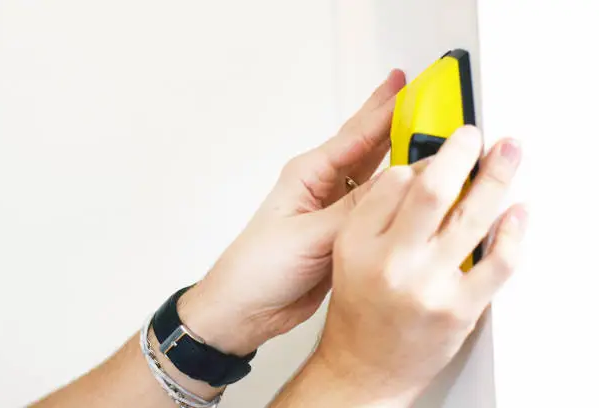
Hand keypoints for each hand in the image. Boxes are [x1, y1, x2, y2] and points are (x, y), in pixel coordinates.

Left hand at [177, 69, 409, 355]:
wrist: (248, 309)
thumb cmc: (259, 267)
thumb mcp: (311, 234)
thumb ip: (358, 209)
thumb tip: (403, 182)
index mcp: (309, 173)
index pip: (357, 134)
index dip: (386, 109)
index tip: (412, 87)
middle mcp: (324, 185)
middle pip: (368, 145)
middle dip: (395, 120)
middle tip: (424, 96)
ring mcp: (336, 209)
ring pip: (377, 174)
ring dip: (401, 155)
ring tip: (429, 134)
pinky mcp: (345, 232)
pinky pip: (379, 206)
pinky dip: (399, 196)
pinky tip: (417, 189)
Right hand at [313, 126, 525, 403]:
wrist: (365, 366)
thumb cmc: (359, 312)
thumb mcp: (349, 256)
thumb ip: (379, 216)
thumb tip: (424, 175)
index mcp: (357, 243)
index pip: (393, 182)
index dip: (421, 161)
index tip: (437, 154)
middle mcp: (390, 262)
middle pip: (433, 190)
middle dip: (461, 152)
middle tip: (473, 135)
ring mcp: (427, 286)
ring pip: (473, 216)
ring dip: (497, 176)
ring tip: (508, 154)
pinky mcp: (459, 308)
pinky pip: (498, 261)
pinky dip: (515, 232)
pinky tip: (518, 212)